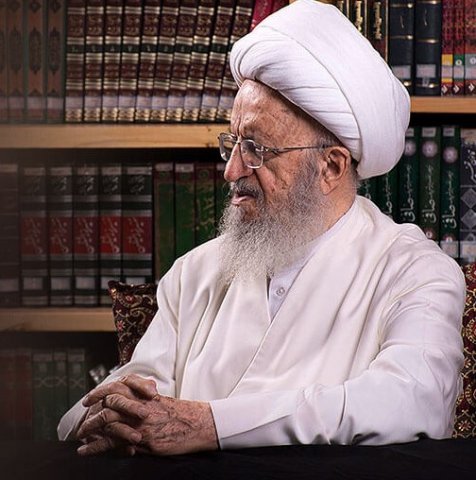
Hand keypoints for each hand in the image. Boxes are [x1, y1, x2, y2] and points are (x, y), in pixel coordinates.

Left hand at [77, 375, 218, 455]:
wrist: (200, 424)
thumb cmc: (184, 414)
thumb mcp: (164, 402)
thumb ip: (148, 400)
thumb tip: (137, 400)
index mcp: (145, 395)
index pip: (118, 386)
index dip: (100, 391)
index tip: (89, 398)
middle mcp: (141, 406)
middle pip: (109, 401)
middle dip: (92, 411)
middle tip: (82, 420)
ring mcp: (141, 424)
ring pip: (108, 421)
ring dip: (90, 429)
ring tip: (80, 436)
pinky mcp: (144, 441)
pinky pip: (115, 443)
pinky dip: (97, 447)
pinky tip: (86, 451)